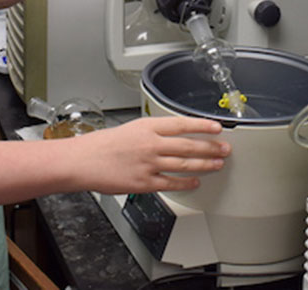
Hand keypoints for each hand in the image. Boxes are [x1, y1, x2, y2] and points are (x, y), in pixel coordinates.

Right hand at [69, 116, 228, 194]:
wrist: (83, 161)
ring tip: (217, 164)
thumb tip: (173, 136)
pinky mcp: (145, 183)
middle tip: (224, 149)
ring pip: (185, 164)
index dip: (203, 126)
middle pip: (189, 145)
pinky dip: (187, 183)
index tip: (217, 128)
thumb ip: (153, 132)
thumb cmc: (103, 145)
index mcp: (147, 126)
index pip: (182, 124)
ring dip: (204, 164)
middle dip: (211, 147)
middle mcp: (151, 144)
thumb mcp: (131, 128)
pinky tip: (195, 182)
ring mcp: (149, 164)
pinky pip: (172, 183)